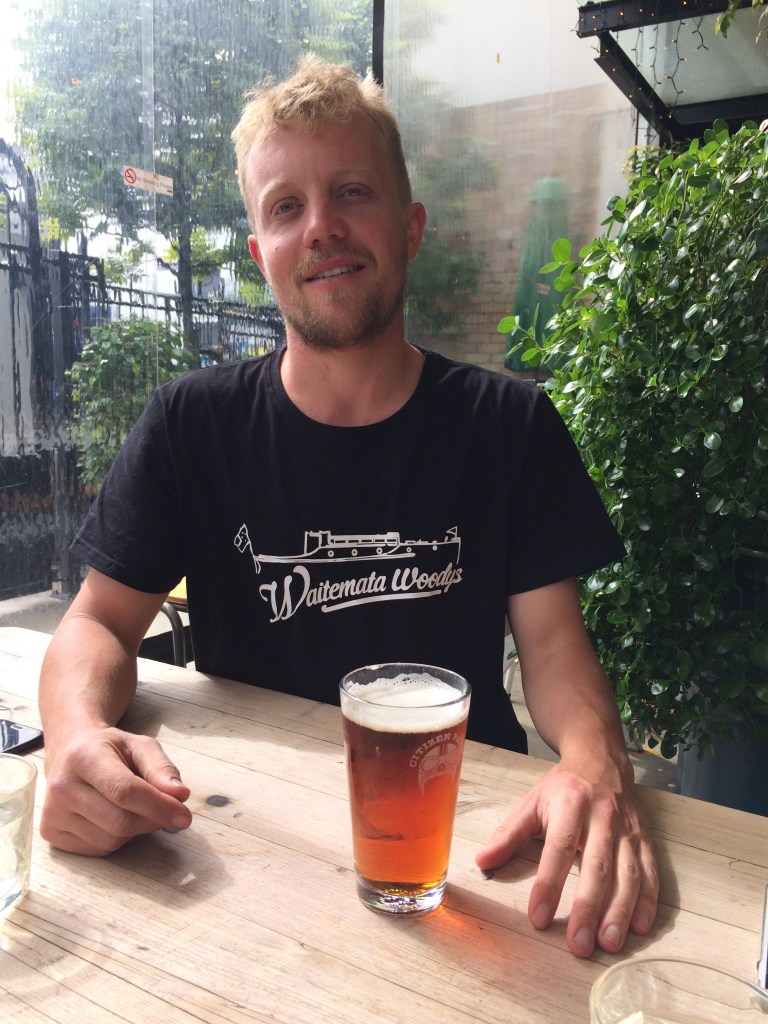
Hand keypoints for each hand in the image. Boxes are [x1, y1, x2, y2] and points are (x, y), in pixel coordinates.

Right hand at [41, 726, 191, 855]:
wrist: (70, 750)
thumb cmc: (109, 749)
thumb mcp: (139, 746)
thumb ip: (162, 768)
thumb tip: (180, 795)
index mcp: (84, 757)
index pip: (125, 791)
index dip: (158, 806)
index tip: (184, 816)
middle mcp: (62, 786)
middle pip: (120, 821)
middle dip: (152, 820)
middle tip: (167, 811)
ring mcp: (53, 812)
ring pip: (111, 840)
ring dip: (135, 830)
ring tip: (132, 807)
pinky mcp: (51, 832)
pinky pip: (98, 849)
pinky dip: (116, 839)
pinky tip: (111, 816)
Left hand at [475, 758, 658, 956]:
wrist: (601, 760)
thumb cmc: (562, 788)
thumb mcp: (532, 802)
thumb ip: (509, 834)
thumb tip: (482, 861)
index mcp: (570, 805)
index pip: (558, 849)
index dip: (548, 884)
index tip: (538, 918)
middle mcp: (602, 817)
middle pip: (597, 867)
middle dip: (589, 909)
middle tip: (579, 945)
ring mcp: (627, 829)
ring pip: (628, 874)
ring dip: (620, 911)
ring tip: (609, 944)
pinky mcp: (645, 839)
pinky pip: (651, 872)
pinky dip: (648, 902)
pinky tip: (639, 928)